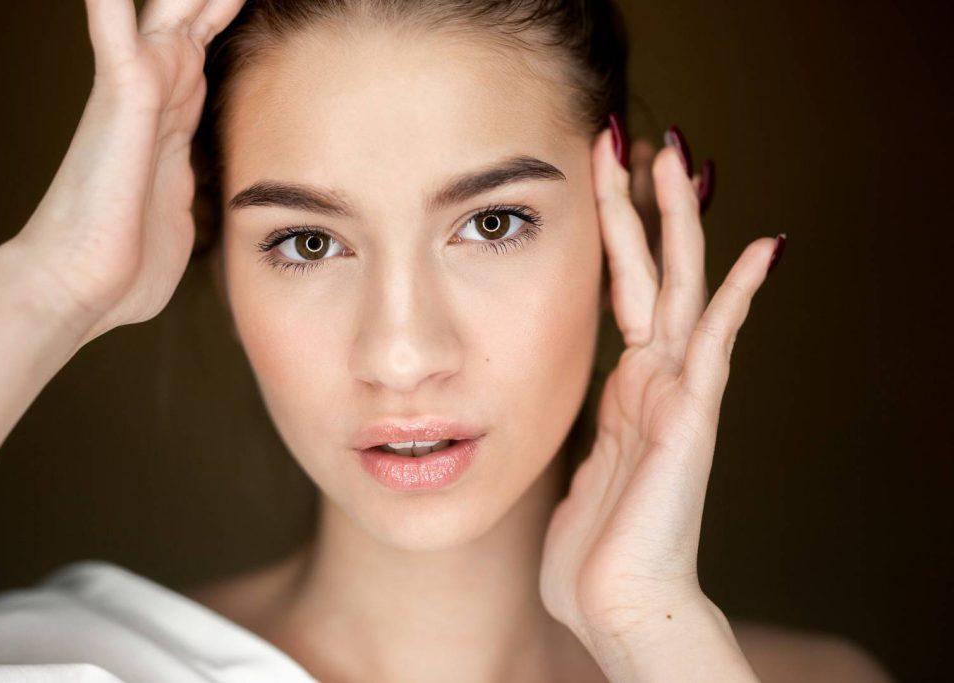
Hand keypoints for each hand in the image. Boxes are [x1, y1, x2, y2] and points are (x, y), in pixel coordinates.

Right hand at [11, 0, 244, 345]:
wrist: (85, 287)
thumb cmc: (129, 261)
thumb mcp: (182, 214)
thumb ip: (193, 188)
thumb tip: (204, 194)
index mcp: (177, 119)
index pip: (210, 51)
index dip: (231, 18)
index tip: (269, 7)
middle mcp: (158, 95)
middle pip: (196, 19)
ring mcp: (139, 93)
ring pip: (171, 12)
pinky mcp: (123, 99)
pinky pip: (118, 35)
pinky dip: (113, 6)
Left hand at [539, 122, 782, 677]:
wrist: (617, 607)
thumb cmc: (591, 555)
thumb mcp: (577, 472)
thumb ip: (584, 434)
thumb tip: (577, 415)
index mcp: (622, 392)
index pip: (621, 294)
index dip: (612, 236)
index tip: (598, 179)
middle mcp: (655, 381)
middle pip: (652, 273)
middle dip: (640, 206)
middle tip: (632, 138)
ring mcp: (678, 395)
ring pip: (681, 289)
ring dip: (675, 222)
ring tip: (674, 155)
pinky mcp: (692, 416)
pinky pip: (717, 343)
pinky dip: (736, 296)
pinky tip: (759, 249)